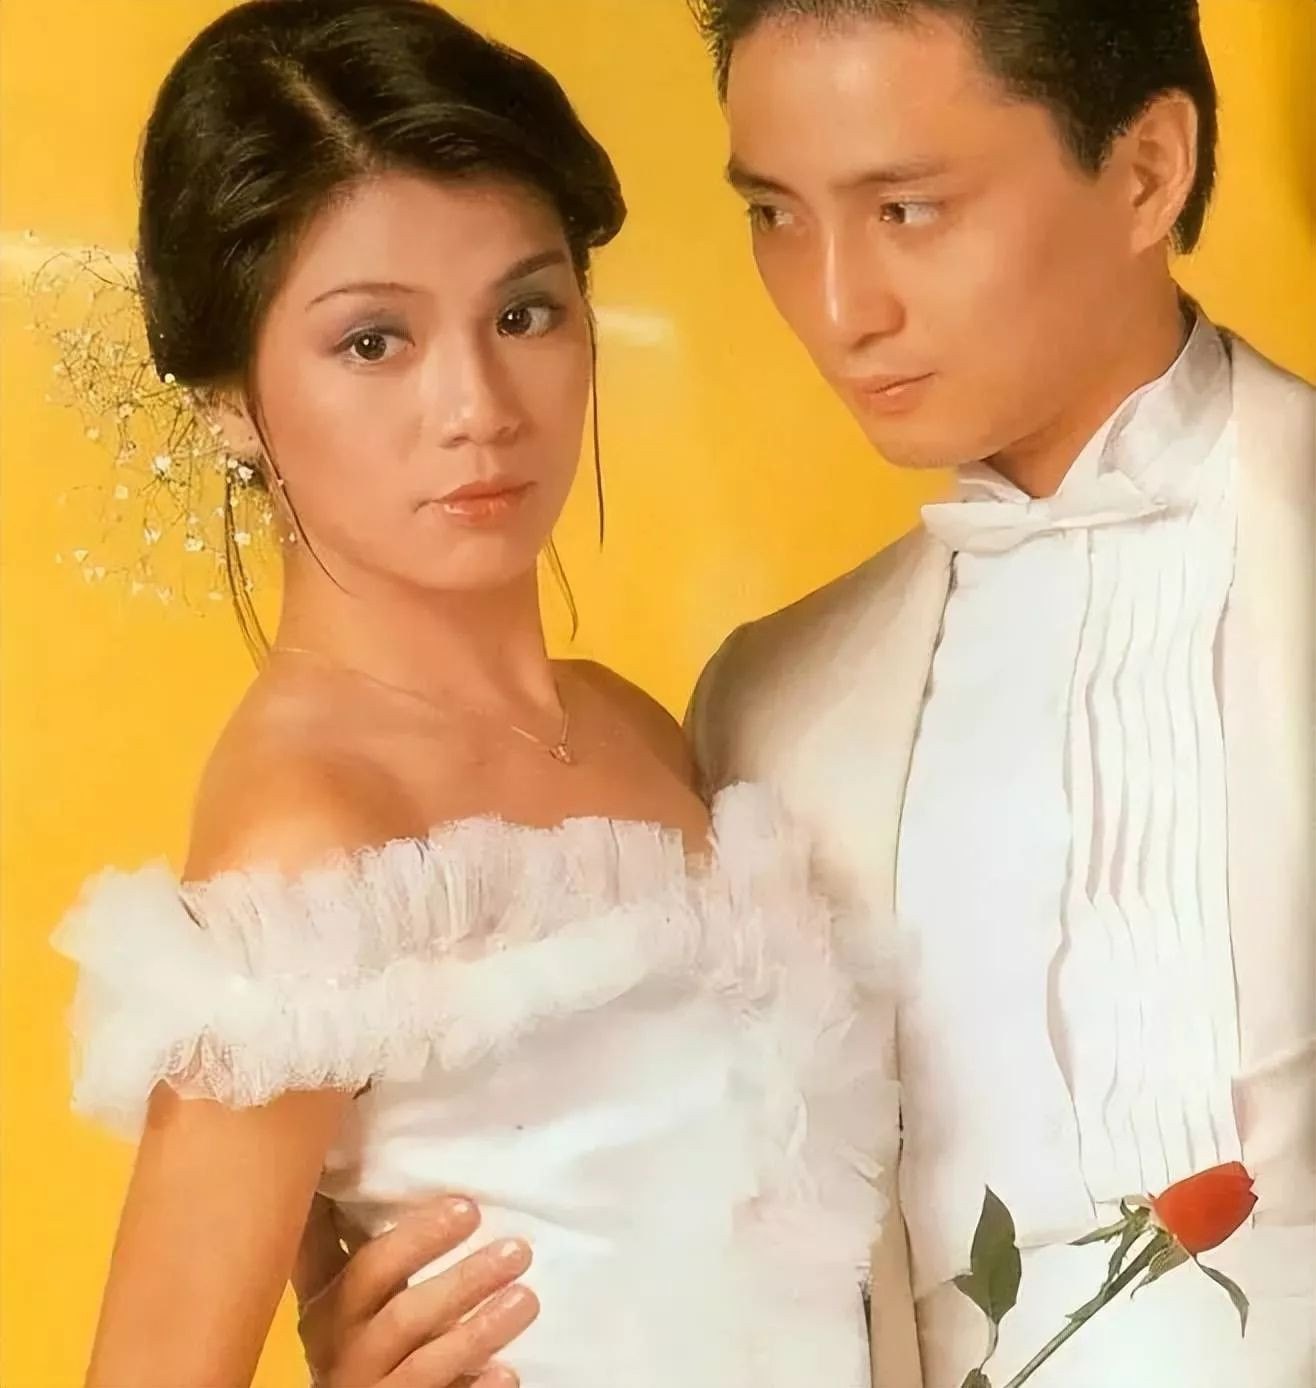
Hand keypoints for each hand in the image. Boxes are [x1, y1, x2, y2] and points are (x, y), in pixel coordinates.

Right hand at [294, 1195, 538, 1387]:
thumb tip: (374, 1151)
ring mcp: (368, 1387)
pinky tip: (507, 1372)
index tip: (464, 1203)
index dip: (409, 1234)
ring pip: (425, 1362)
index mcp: (329, 1299)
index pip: (355, 1258)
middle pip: (399, 1309)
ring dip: (478, 1330)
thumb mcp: (352, 1287)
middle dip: (459, 1281)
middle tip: (514, 1249)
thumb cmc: (362, 1328)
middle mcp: (341, 1344)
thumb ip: (368, 1239)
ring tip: (527, 1298)